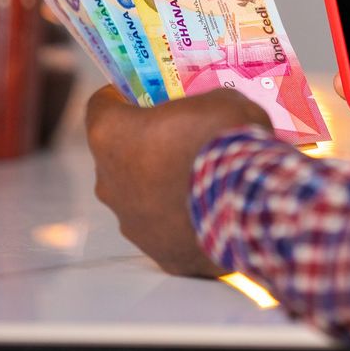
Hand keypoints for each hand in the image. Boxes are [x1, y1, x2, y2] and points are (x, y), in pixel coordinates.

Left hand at [86, 87, 271, 276]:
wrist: (248, 201)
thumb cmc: (222, 139)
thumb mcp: (217, 100)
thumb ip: (201, 106)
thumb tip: (209, 115)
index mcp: (111, 135)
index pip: (100, 107)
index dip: (123, 99)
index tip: (144, 96)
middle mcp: (107, 181)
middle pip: (118, 155)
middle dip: (146, 146)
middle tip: (181, 138)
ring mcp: (130, 222)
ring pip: (139, 197)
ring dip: (163, 186)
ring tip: (204, 180)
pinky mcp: (159, 254)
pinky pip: (167, 230)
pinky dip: (184, 220)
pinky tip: (214, 211)